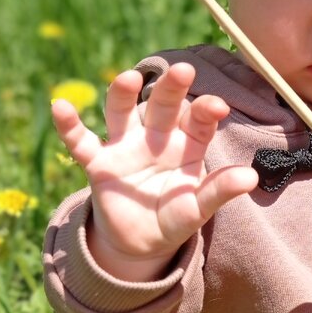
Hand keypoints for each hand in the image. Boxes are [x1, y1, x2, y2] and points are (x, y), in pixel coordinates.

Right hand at [51, 62, 258, 277]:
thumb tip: (251, 178)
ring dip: (124, 94)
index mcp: (187, 145)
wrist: (141, 242)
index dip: (205, 111)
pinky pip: (81, 141)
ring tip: (130, 78)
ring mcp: (126, 146)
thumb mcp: (197, 209)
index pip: (198, 121)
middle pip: (163, 106)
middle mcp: (156, 137)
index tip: (217, 105)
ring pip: (122, 112)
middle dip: (171, 88)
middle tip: (183, 70)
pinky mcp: (99, 163)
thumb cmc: (175, 218)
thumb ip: (220, 192)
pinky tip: (60, 106)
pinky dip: (69, 126)